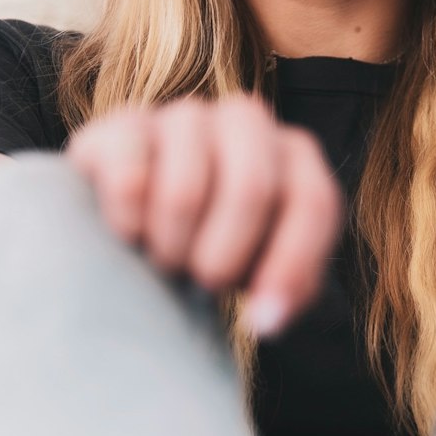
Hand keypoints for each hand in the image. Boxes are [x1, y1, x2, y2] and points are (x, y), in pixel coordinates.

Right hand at [65, 93, 343, 335]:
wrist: (142, 221)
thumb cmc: (218, 246)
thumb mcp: (265, 269)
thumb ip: (287, 290)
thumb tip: (268, 318)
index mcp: (296, 155)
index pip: (313, 202)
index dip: (290, 266)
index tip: (263, 320)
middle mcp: (246, 122)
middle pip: (250, 190)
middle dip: (222, 258)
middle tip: (202, 282)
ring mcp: (184, 115)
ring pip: (184, 193)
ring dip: (171, 248)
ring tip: (166, 257)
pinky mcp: (123, 123)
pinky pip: (129, 181)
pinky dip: (128, 225)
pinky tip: (129, 232)